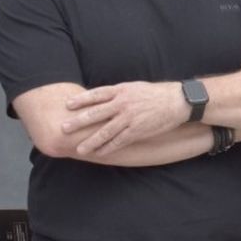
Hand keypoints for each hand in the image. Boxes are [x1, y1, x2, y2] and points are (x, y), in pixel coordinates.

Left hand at [62, 81, 187, 156]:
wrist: (176, 101)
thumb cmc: (154, 94)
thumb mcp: (134, 87)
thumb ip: (118, 93)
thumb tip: (102, 98)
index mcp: (121, 90)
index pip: (96, 94)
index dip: (81, 100)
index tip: (68, 104)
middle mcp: (123, 103)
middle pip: (96, 113)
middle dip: (78, 122)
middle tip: (64, 128)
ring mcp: (129, 118)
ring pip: (105, 132)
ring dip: (91, 142)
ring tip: (79, 149)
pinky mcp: (137, 131)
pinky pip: (119, 142)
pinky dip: (108, 148)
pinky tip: (99, 153)